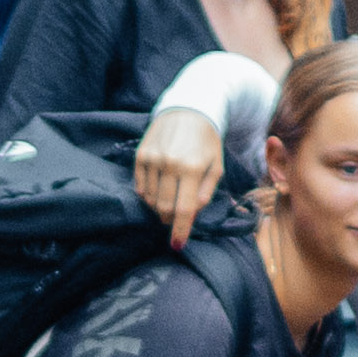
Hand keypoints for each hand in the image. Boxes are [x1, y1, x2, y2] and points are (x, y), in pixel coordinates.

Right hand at [132, 105, 224, 244]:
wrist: (187, 110)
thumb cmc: (206, 141)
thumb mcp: (217, 165)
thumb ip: (206, 192)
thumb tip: (193, 213)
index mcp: (192, 168)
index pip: (183, 209)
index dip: (180, 230)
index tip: (177, 245)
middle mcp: (170, 164)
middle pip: (165, 208)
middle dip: (170, 220)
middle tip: (176, 219)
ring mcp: (152, 159)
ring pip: (150, 199)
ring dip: (159, 208)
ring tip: (169, 202)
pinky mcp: (141, 155)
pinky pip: (140, 187)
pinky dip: (148, 195)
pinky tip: (158, 191)